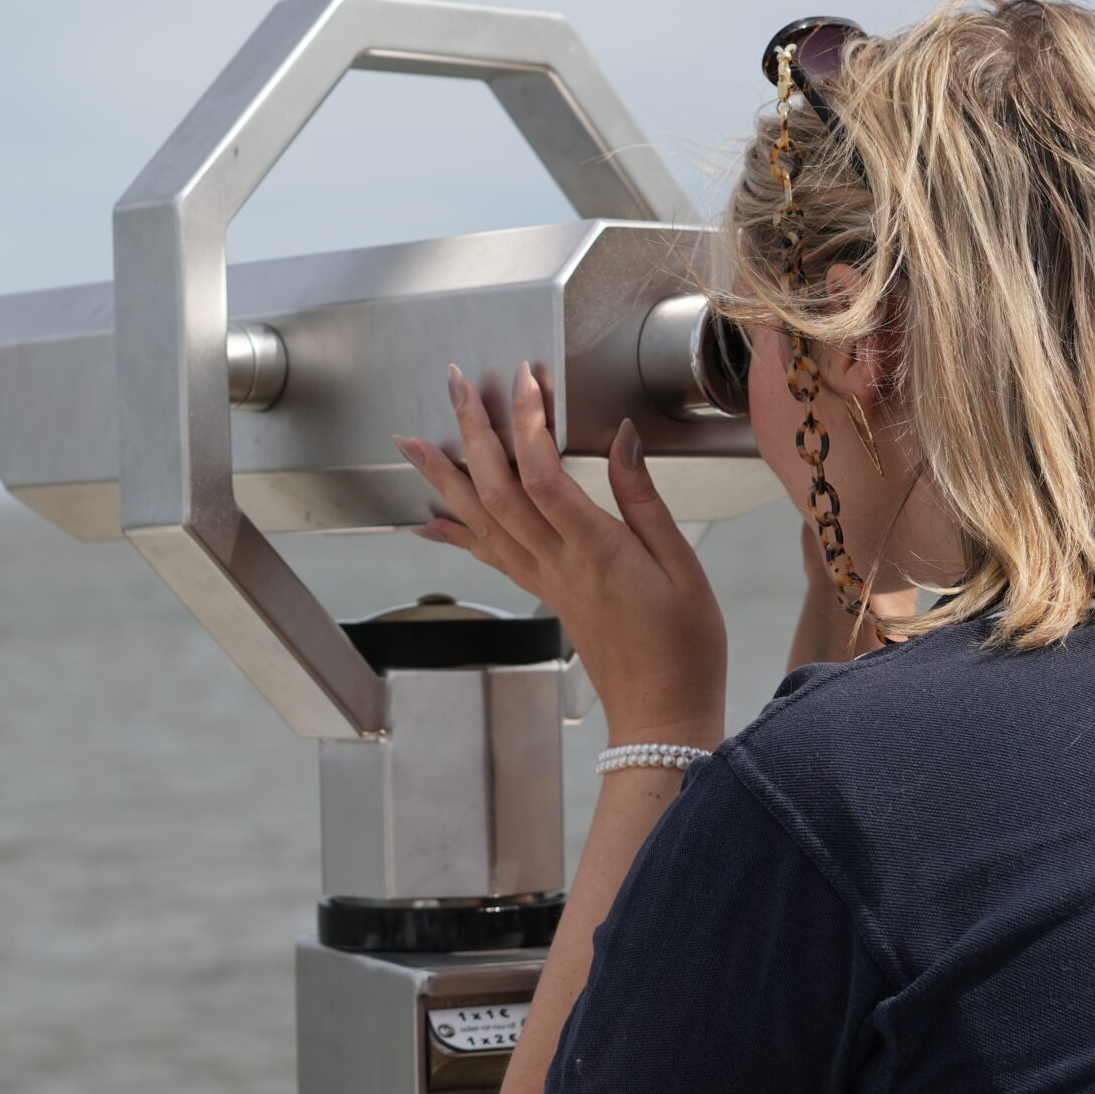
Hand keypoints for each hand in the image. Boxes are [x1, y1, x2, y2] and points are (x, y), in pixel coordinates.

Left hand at [395, 362, 725, 748]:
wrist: (660, 714)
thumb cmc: (683, 646)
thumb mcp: (682, 566)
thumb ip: (644, 499)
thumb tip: (623, 438)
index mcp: (596, 551)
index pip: (543, 475)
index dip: (527, 424)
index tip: (526, 379)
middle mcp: (557, 565)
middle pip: (497, 490)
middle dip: (472, 432)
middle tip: (454, 384)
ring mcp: (543, 581)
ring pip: (480, 520)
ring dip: (445, 476)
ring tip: (411, 441)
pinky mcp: (542, 594)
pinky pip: (488, 556)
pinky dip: (455, 531)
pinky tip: (430, 518)